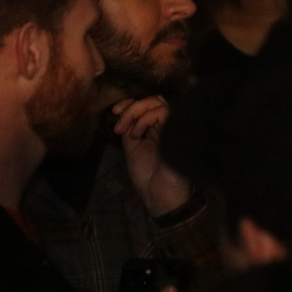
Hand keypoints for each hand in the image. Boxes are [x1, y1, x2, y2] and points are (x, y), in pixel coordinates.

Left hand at [114, 97, 190, 217]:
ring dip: (136, 111)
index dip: (130, 102)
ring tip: (128, 131)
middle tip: (119, 123)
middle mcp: (165, 124)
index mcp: (156, 127)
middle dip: (132, 106)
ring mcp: (172, 125)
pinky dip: (145, 119)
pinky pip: (162, 111)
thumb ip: (131, 128)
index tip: (114, 111)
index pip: (147, 103)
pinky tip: (138, 134)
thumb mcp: (132, 147)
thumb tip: (126, 112)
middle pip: (153, 99)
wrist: (159, 191)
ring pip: (158, 101)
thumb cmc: (146, 174)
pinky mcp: (177, 128)